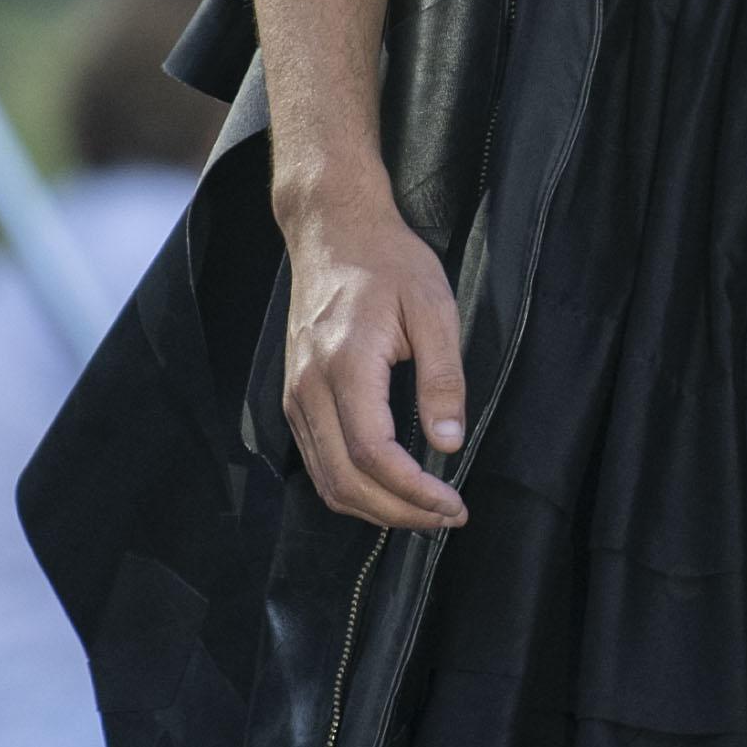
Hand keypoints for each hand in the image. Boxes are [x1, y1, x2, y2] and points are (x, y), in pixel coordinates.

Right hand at [278, 180, 469, 531]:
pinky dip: (351, 490)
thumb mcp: (433, 308)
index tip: (452, 503)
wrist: (332, 230)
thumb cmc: (387, 262)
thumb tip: (447, 442)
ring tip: (424, 511)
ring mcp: (295, 394)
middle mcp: (310, 387)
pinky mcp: (294, 397)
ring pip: (326, 480)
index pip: (373, 453)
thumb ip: (443, 377)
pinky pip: (317, 462)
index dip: (413, 491)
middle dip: (399, 512)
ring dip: (375, 509)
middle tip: (447, 516)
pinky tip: (388, 490)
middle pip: (346, 480)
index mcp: (346, 364)